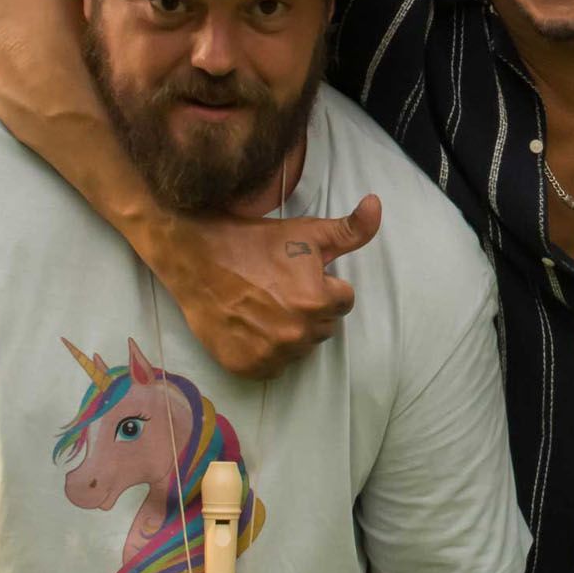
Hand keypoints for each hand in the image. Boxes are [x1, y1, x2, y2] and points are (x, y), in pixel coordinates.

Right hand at [162, 195, 382, 379]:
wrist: (196, 255)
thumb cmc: (255, 241)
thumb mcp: (308, 232)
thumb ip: (351, 228)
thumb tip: (377, 205)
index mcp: (317, 301)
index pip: (343, 301)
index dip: (324, 285)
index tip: (298, 275)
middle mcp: (296, 332)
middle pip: (324, 327)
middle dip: (309, 309)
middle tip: (279, 289)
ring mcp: (270, 353)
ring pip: (300, 348)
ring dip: (289, 333)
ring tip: (264, 306)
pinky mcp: (246, 367)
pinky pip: (273, 367)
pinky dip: (266, 352)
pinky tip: (251, 326)